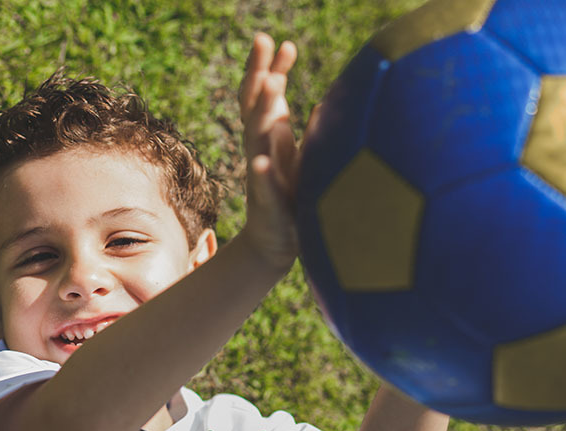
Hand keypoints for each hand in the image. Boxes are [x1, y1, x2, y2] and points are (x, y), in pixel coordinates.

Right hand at [238, 33, 298, 271]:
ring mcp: (262, 174)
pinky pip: (264, 186)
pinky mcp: (269, 202)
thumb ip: (310, 131)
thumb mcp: (304, 158)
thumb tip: (326, 102)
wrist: (276, 241)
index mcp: (270, 136)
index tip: (285, 42)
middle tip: (263, 40)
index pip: (265, 94)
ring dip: (260, 111)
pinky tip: (262, 163)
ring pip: (256, 137)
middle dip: (258, 72)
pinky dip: (262, 174)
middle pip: (253, 104)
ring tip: (268, 85)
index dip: (272, 67)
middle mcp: (261, 149)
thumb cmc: (292, 196)